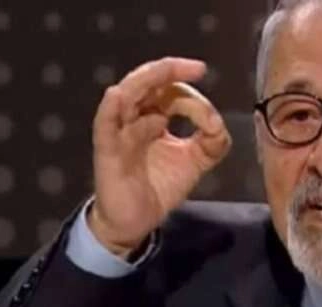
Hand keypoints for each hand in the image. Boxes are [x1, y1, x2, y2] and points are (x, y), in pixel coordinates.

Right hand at [89, 57, 231, 256]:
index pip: (172, 93)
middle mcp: (135, 118)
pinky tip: (117, 96)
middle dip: (170, 70)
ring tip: (166, 71)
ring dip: (146, 80)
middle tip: (197, 67)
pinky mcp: (108, 152)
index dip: (194, 99)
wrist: (136, 223)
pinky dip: (109, 109)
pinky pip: (104, 126)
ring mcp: (119, 133)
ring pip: (125, 95)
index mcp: (153, 116)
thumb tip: (217, 124)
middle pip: (147, 82)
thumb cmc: (158, 187)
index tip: (212, 123)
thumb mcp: (195, 162)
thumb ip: (212, 142)